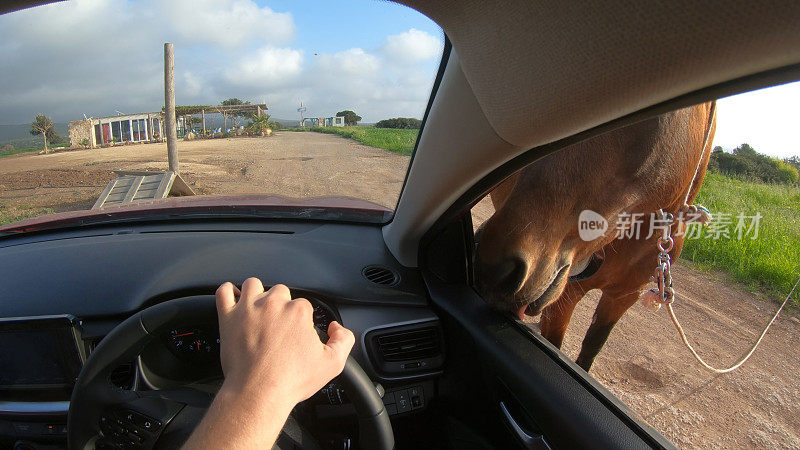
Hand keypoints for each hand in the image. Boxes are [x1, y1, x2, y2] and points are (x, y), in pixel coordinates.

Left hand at [215, 278, 354, 405]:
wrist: (258, 393)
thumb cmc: (290, 380)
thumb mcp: (332, 364)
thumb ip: (343, 340)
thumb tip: (337, 328)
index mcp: (298, 312)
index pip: (303, 304)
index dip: (300, 318)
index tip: (296, 332)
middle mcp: (273, 304)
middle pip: (279, 291)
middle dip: (280, 304)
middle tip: (278, 325)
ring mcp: (248, 308)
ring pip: (253, 284)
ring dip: (256, 294)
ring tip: (258, 310)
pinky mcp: (228, 317)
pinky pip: (223, 292)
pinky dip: (228, 293)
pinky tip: (234, 302)